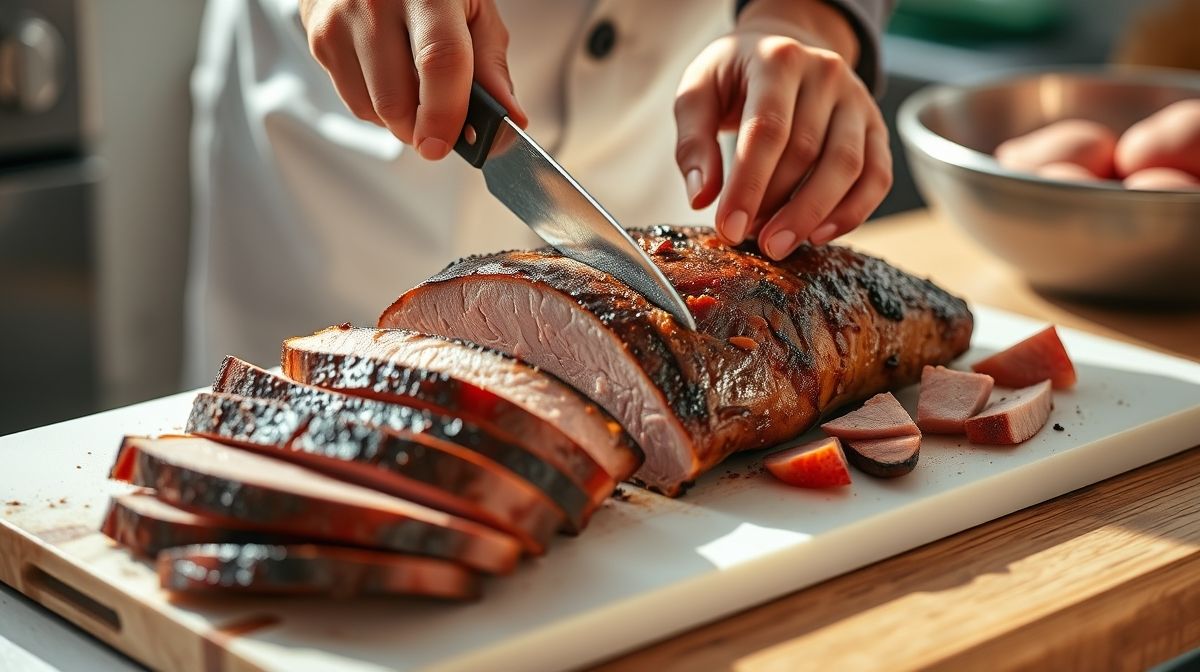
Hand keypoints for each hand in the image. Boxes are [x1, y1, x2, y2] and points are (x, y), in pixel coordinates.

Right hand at [300, 0, 526, 159]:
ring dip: (400, 121)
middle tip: (440, 127)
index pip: (439, 61)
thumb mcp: (473, 10)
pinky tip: (389, 77)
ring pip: (372, 109)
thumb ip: (491, 66)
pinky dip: (378, 106)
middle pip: (396, 98)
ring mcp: (339, 19)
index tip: (446, 145)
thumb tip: (509, 119)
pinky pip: (353, 100)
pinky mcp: (317, 36)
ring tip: (416, 91)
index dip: (445, 113)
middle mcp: (376, 1)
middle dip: (422, 129)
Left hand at [674, 0, 891, 258]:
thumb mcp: (698, 93)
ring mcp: (856, 99)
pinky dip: (852, 212)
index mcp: (778, 60)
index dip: (749, 185)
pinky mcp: (875, 126)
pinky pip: (877, 176)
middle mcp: (825, 73)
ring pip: (846, 166)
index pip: (767, 130)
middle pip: (806, 151)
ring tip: (777, 244)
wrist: (780, 48)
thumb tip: (701, 198)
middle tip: (747, 239)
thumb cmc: (733, 77)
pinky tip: (819, 235)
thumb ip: (694, 143)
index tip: (730, 229)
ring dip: (811, 215)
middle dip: (776, 206)